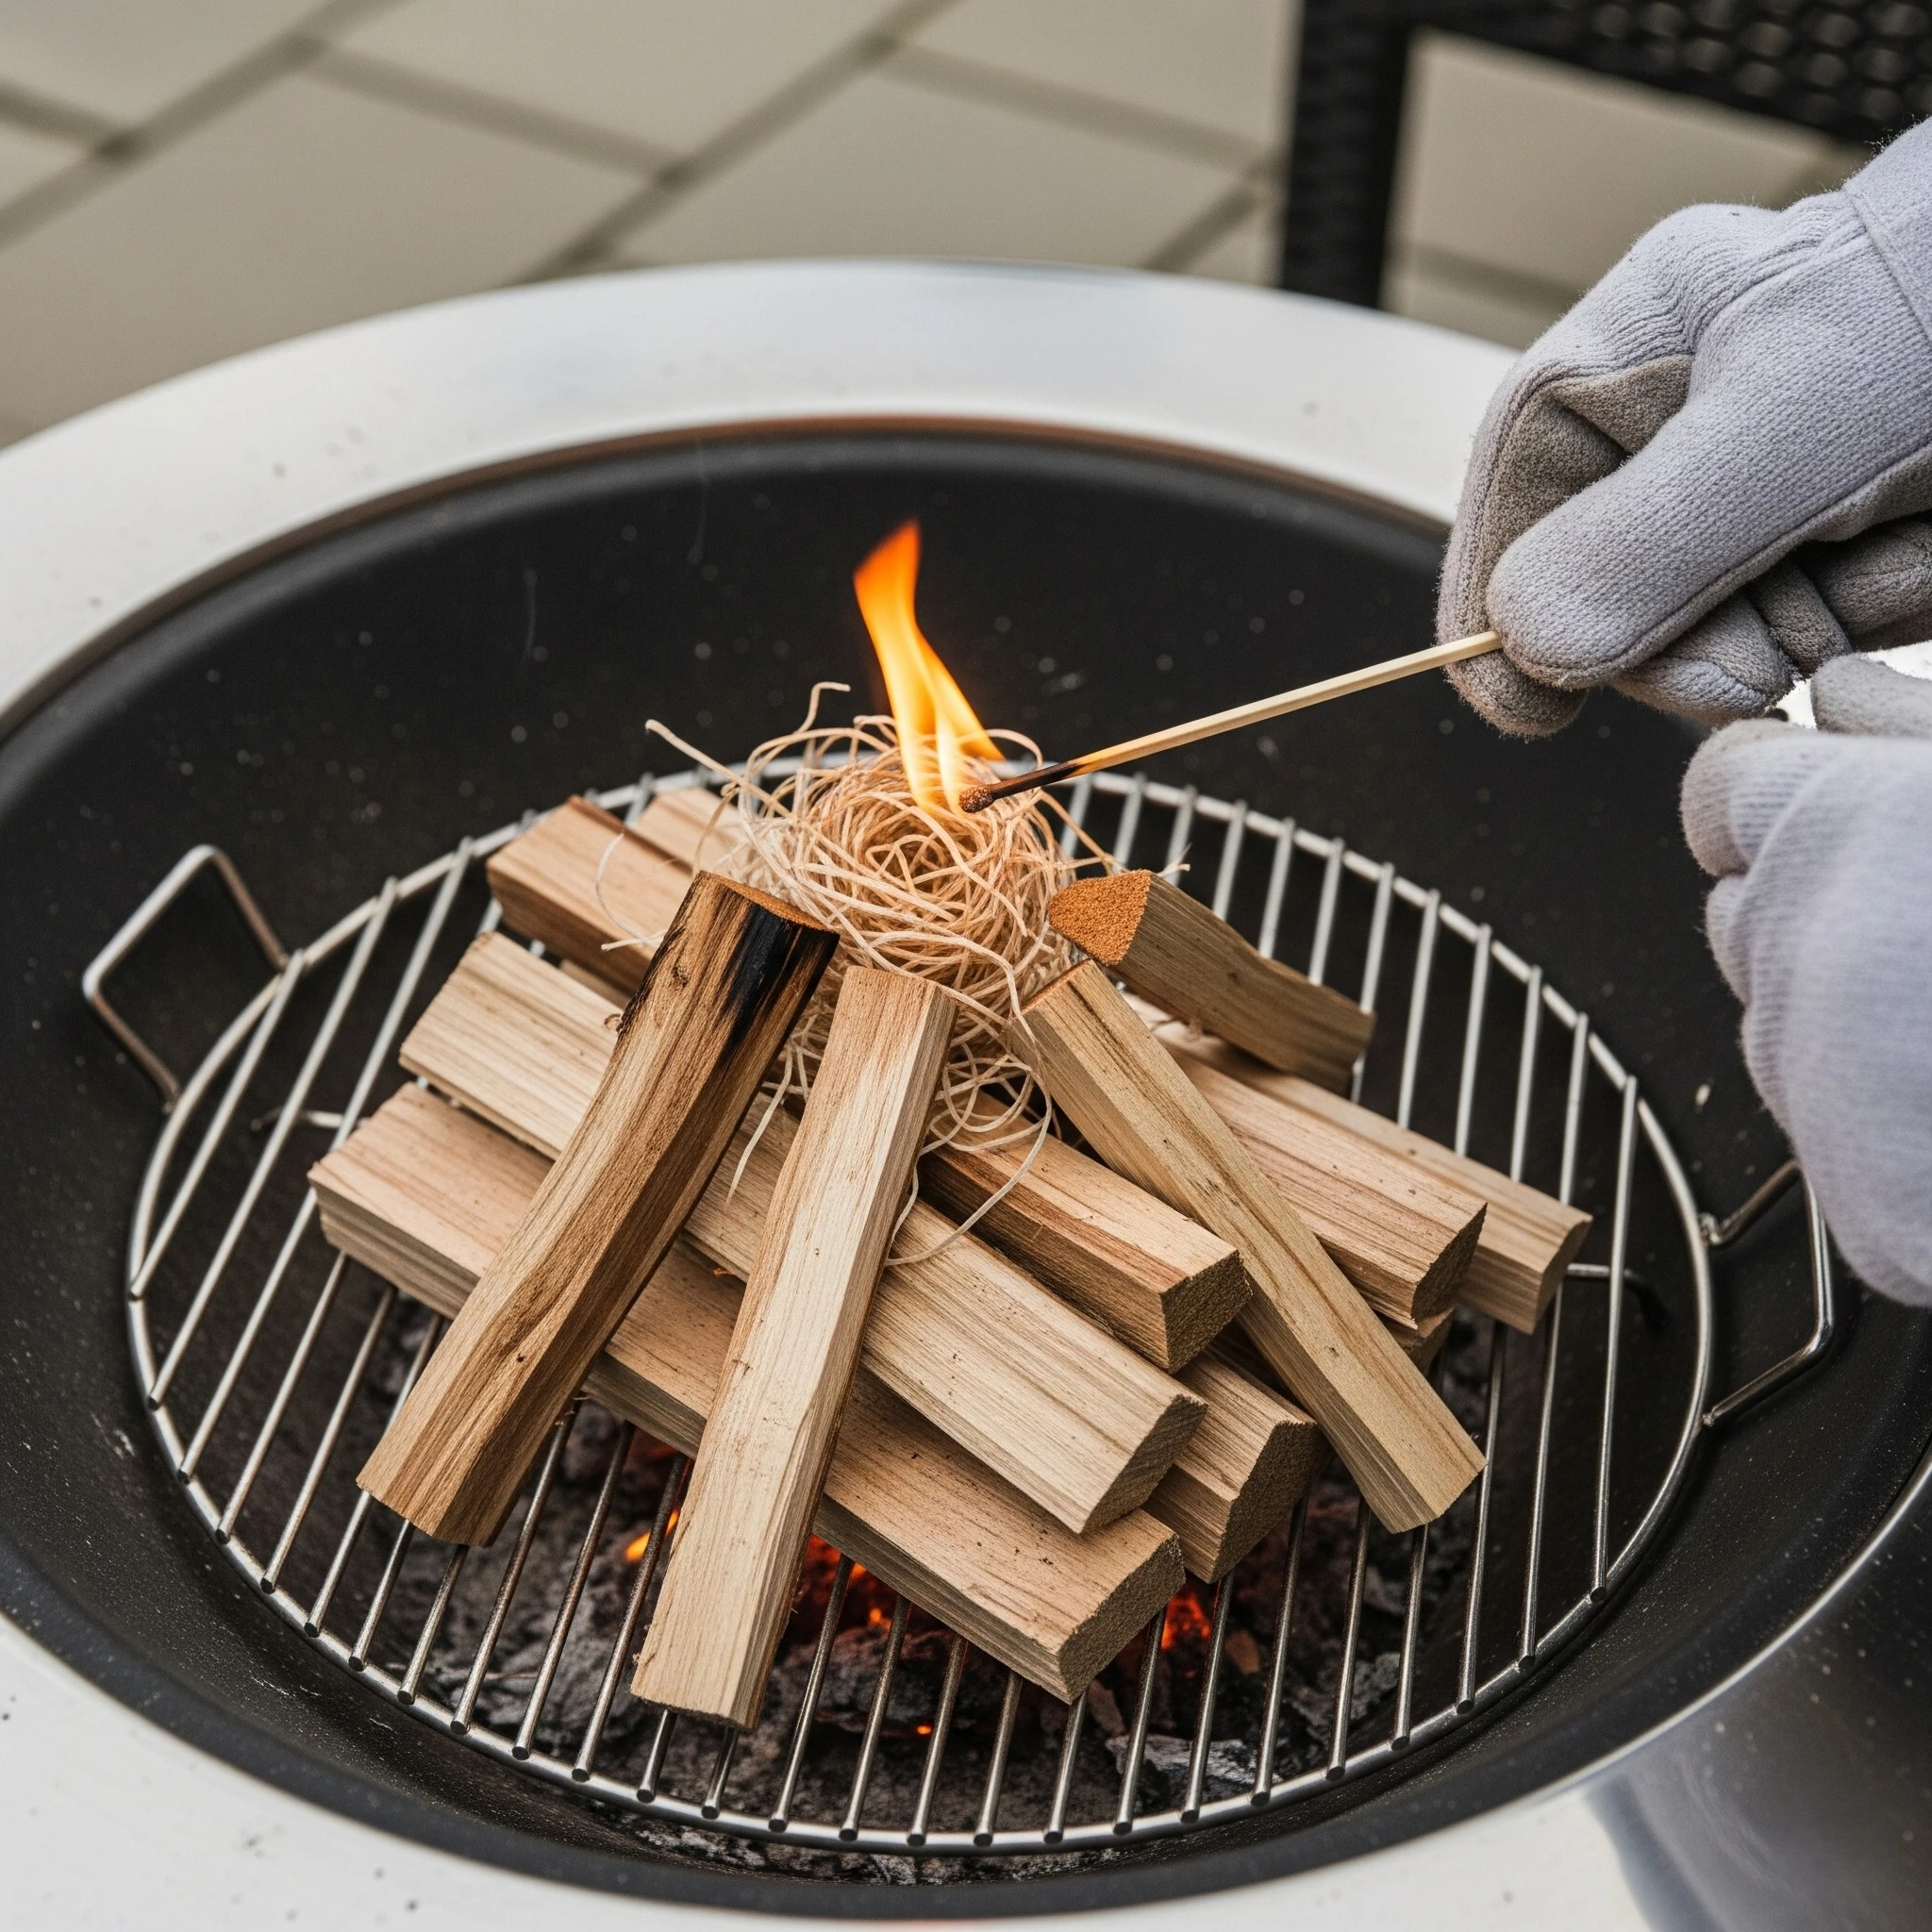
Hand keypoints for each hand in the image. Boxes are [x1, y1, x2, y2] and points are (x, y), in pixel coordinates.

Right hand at [1442, 121, 1931, 735]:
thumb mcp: (1798, 414)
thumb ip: (1654, 534)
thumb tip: (1527, 641)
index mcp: (1626, 362)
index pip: (1509, 503)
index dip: (1497, 609)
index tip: (1524, 707)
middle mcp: (1675, 439)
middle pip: (1609, 602)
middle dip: (1702, 634)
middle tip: (1782, 618)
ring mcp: (1753, 503)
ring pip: (1719, 633)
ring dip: (1809, 624)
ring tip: (1887, 541)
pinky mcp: (1830, 553)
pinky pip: (1808, 639)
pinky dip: (1871, 618)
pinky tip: (1912, 551)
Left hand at [1681, 659, 1931, 1304]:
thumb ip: (1909, 726)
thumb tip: (1839, 700)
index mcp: (1829, 830)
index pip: (1722, 791)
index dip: (1784, 783)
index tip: (1837, 790)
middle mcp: (1794, 953)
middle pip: (1747, 901)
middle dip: (1820, 890)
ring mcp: (1813, 1080)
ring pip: (1779, 1007)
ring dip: (1844, 988)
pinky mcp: (1861, 1195)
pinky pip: (1826, 1110)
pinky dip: (1875, 1088)